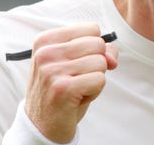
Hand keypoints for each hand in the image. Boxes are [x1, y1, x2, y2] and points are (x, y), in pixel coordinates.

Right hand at [24, 23, 118, 142]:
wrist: (42, 123)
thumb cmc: (61, 89)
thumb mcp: (75, 62)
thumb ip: (99, 50)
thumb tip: (112, 58)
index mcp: (46, 40)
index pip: (92, 29)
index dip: (93, 49)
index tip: (75, 64)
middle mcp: (46, 53)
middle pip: (98, 44)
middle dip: (95, 64)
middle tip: (76, 79)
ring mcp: (52, 70)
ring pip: (101, 63)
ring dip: (95, 79)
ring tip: (76, 88)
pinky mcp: (63, 89)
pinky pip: (100, 80)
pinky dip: (95, 91)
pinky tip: (77, 98)